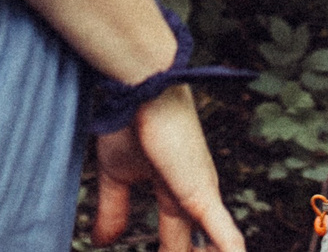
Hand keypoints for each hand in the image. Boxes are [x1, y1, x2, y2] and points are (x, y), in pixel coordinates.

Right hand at [93, 86, 244, 251]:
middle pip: (196, 247)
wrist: (139, 90)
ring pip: (216, 246)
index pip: (176, 239)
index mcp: (175, 192)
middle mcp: (194, 196)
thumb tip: (102, 242)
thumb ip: (113, 210)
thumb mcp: (116, 176)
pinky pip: (225, 236)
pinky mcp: (203, 194)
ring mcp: (202, 195)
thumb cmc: (130, 120)